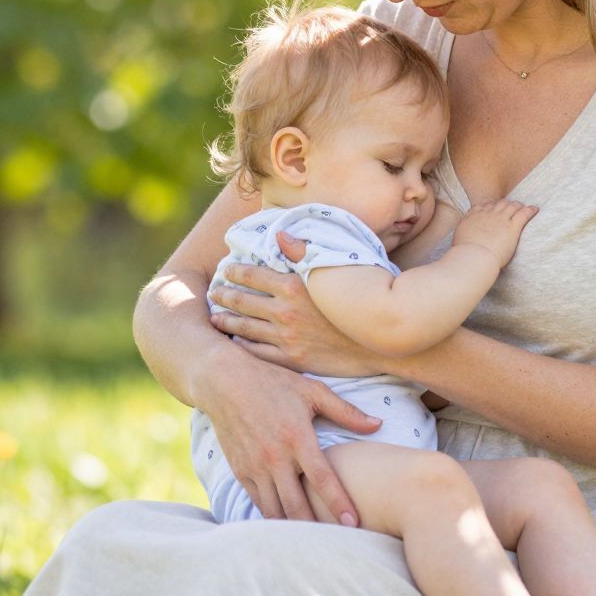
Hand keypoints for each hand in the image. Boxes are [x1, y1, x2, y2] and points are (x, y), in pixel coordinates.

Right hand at [188, 344, 377, 524]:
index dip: (338, 503)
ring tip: (313, 540)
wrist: (226, 382)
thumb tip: (378, 425)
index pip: (323, 479)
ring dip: (293, 527)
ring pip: (275, 509)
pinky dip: (273, 516)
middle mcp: (275, 457)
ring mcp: (255, 467)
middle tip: (335, 542)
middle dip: (316, 528)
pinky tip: (287, 524)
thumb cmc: (275, 383)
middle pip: (297, 504)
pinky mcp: (240, 471)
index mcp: (298, 438)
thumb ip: (346, 412)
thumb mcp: (313, 391)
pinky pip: (258, 502)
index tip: (353, 524)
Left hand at [210, 259, 386, 378]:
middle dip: (224, 295)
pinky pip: (257, 352)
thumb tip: (280, 236)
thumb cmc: (364, 299)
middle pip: (242, 301)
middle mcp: (284, 312)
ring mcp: (286, 337)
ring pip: (244, 328)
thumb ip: (305, 252)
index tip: (225, 268)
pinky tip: (234, 342)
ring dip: (226, 320)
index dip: (235, 271)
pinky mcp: (292, 359)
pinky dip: (241, 346)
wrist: (381, 341)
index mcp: (293, 285)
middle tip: (213, 292)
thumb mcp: (337, 269)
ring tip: (214, 317)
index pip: (252, 274)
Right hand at [455, 199, 537, 267]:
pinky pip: (523, 214)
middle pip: (498, 204)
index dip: (489, 206)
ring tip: (522, 207)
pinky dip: (530, 210)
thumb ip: (462, 236)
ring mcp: (501, 219)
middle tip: (510, 207)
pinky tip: (535, 209)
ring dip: (517, 205)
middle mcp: (487, 215)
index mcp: (473, 217)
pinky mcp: (512, 227)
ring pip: (512, 206)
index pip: (482, 206)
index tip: (492, 208)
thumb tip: (462, 242)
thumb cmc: (465, 254)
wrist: (474, 257)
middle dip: (505, 204)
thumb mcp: (458, 241)